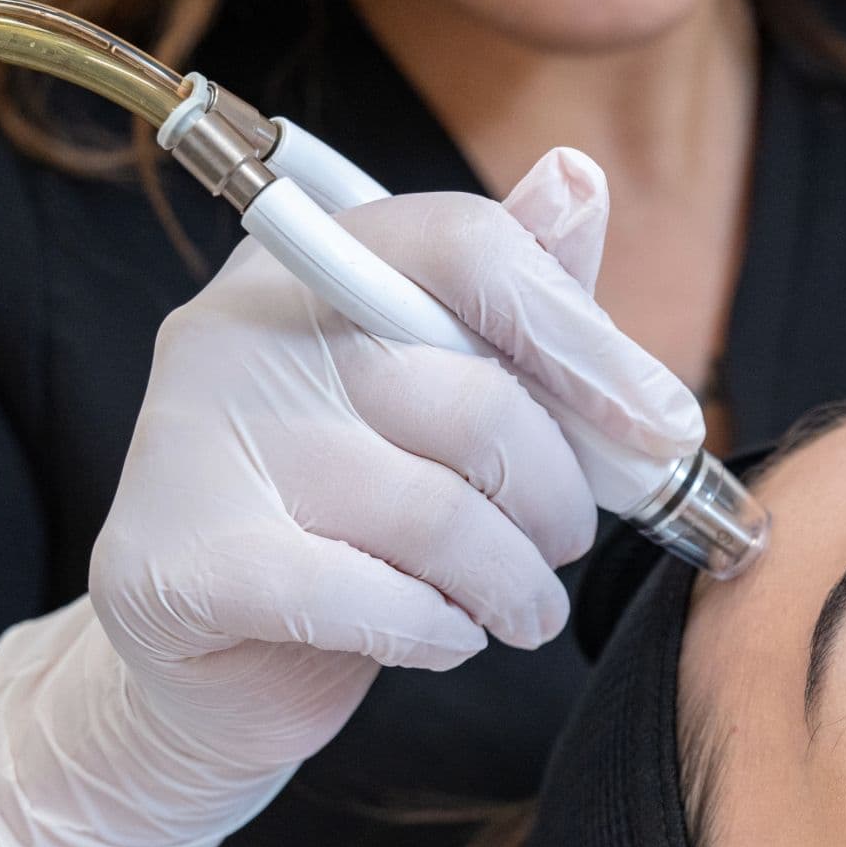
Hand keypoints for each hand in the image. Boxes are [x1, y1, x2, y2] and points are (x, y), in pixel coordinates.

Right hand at [0, 150, 699, 846]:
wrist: (213, 667)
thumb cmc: (348, 521)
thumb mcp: (444, 398)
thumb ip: (516, 306)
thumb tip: (579, 179)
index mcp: (313, 263)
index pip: (471, 249)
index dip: (587, 343)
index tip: (663, 428)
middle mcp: (240, 329)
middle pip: (474, 397)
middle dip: (557, 497)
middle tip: (564, 546)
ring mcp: (196, 442)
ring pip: (436, 514)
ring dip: (512, 584)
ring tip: (520, 608)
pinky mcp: (182, 564)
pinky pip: (371, 599)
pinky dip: (439, 633)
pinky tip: (444, 636)